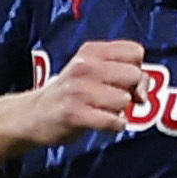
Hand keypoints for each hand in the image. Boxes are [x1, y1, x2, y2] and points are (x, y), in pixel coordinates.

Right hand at [17, 40, 147, 145]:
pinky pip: (114, 121)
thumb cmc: (72, 93)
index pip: (135, 52)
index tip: (122, 79)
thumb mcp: (95, 72)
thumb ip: (126, 74)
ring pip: (125, 100)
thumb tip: (143, 95)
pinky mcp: (75, 114)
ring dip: (119, 110)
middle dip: (130, 90)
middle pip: (134, 75)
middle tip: (112, 97)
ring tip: (100, 109)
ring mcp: (78, 90)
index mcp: (91, 51)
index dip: (135, 68)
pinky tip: (100, 122)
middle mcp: (85, 67)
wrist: (33, 115)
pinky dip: (114, 126)